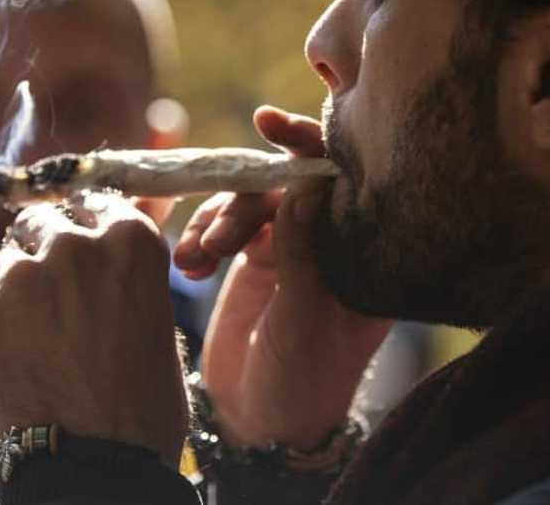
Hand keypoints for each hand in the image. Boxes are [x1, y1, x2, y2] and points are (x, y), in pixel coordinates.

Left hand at [0, 192, 187, 465]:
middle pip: (42, 221)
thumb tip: (105, 243)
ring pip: (5, 260)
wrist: (99, 461)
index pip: (95, 203)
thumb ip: (125, 272)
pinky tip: (15, 363)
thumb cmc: (142, 399)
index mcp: (130, 241)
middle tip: (51, 295)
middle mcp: (76, 244)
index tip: (79, 240)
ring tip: (34, 337)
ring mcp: (24, 275)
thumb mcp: (155, 317)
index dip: (85, 223)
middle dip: (43, 249)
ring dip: (14, 287)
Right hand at [173, 106, 391, 449]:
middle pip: (286, 185)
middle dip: (246, 198)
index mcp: (362, 254)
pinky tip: (187, 265)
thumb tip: (306, 183)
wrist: (260, 426)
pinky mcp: (254, 258)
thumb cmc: (300, 384)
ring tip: (198, 260)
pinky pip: (223, 225)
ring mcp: (290, 247)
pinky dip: (201, 237)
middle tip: (218, 233)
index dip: (311, 146)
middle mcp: (329, 242)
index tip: (271, 123)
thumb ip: (304, 254)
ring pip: (249, 202)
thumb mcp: (303, 323)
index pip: (343, 184)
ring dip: (217, 222)